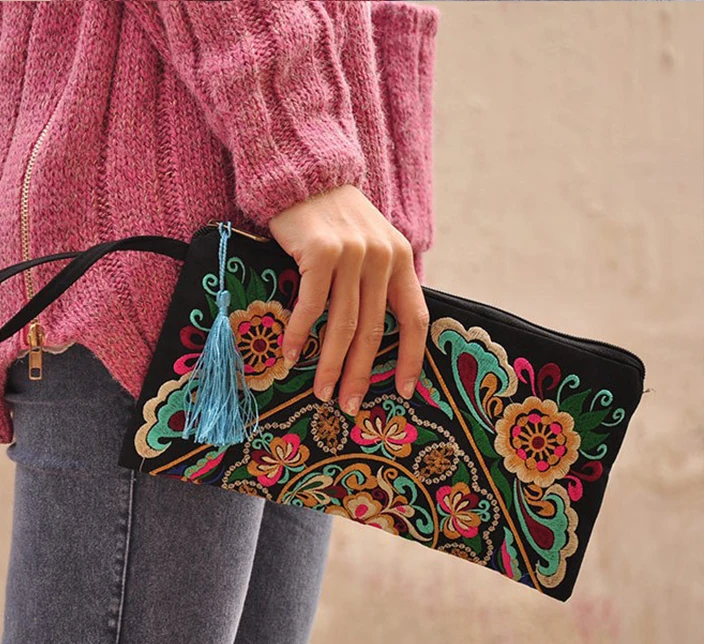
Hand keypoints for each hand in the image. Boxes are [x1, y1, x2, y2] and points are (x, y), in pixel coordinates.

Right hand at [268, 184, 429, 416]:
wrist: (307, 174)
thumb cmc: (335, 218)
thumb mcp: (372, 243)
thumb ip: (379, 280)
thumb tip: (373, 333)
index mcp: (401, 259)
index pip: (415, 318)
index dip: (411, 358)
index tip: (404, 390)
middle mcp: (383, 258)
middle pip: (374, 330)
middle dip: (361, 374)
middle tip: (350, 405)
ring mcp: (352, 255)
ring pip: (343, 324)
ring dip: (331, 365)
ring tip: (321, 392)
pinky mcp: (320, 253)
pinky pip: (312, 305)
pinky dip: (301, 334)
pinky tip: (292, 354)